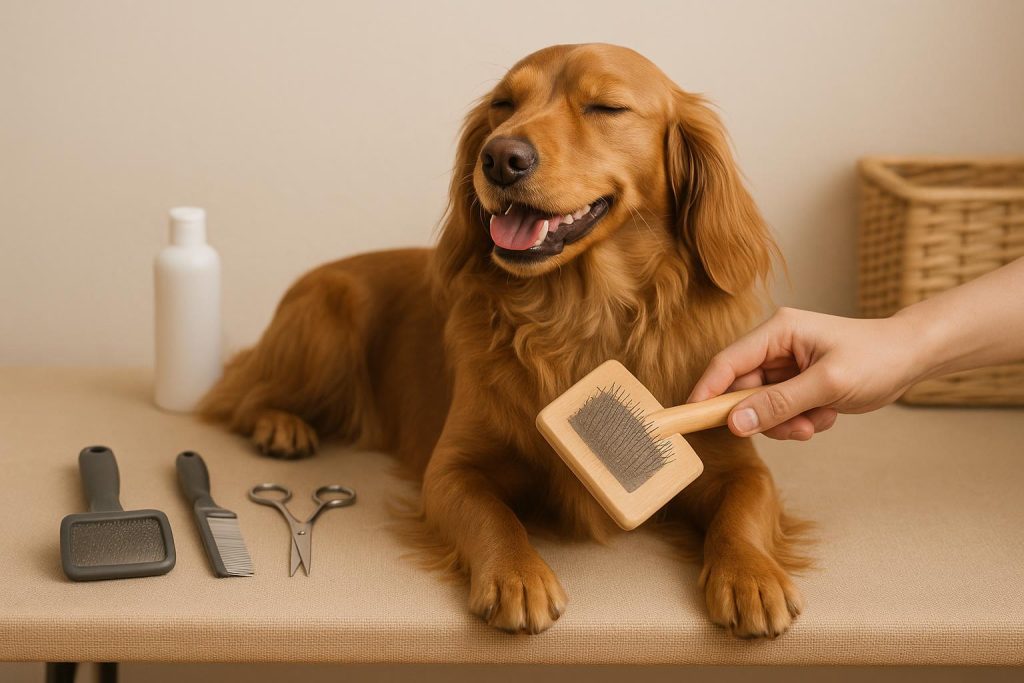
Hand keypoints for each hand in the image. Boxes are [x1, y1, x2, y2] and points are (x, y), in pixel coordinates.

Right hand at [687, 308, 927, 439]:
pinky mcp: (796, 383)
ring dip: (786, 422)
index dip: (706, 390)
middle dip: (765, 416)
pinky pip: (780, 411)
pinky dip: (800, 420)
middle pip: (743, 389)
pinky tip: (826, 414)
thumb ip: (779, 404)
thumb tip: (735, 423)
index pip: (727, 362)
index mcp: (777, 331)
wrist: (912, 358)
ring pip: (761, 406)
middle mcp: (776, 346)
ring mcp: (786, 366)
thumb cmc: (877, 358)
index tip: (691, 417)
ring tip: (818, 422)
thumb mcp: (827, 384)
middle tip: (797, 429)